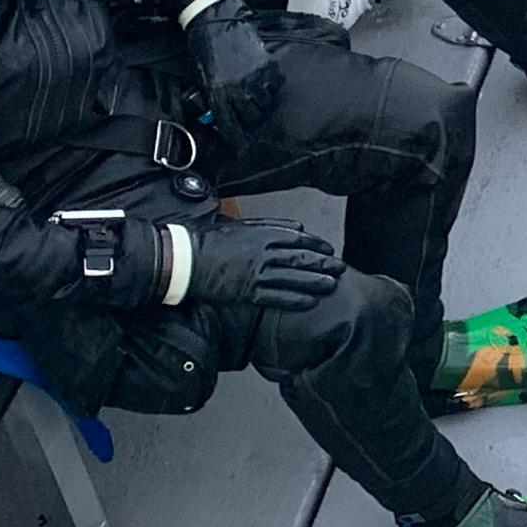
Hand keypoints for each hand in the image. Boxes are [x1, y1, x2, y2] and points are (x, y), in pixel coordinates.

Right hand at [183, 217, 343, 311]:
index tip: (329, 249)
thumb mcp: (241, 225)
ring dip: (316, 282)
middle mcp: (264, 253)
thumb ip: (271, 225)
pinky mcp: (248, 292)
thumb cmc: (210, 240)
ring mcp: (257, 273)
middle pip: (302, 258)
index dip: (317, 245)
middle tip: (340, 267)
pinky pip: (278, 297)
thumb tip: (298, 227)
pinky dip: (296, 299)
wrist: (186, 259)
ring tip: (332, 285)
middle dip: (324, 263)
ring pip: (294, 278)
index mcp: (263, 234)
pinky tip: (310, 301)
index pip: (298, 239)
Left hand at [188, 0, 285, 135]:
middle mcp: (239, 89)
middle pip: (252, 117)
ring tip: (257, 96)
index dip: (237, 138)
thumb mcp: (201, 77)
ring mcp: (256, 77)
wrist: (215, 20)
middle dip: (251, 119)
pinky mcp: (268, 65)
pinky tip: (265, 82)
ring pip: (266, 102)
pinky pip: (275, 84)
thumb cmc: (204, 47)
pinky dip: (271, 86)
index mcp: (219, 94)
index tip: (241, 145)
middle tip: (249, 115)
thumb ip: (210, 98)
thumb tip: (216, 116)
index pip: (231, 125)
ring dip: (262, 103)